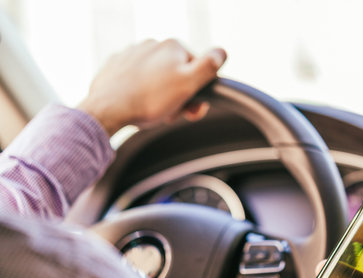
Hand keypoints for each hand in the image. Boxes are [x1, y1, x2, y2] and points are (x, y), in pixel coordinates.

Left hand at [77, 39, 226, 135]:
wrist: (107, 110)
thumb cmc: (149, 100)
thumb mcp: (188, 84)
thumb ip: (209, 67)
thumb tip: (222, 52)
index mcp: (172, 46)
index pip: (197, 69)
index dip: (196, 91)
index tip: (189, 107)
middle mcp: (151, 45)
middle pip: (176, 74)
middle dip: (177, 95)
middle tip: (171, 113)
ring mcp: (131, 54)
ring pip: (156, 78)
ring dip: (159, 95)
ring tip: (152, 110)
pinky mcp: (116, 66)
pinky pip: (136, 80)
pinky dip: (139, 91)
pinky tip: (137, 103)